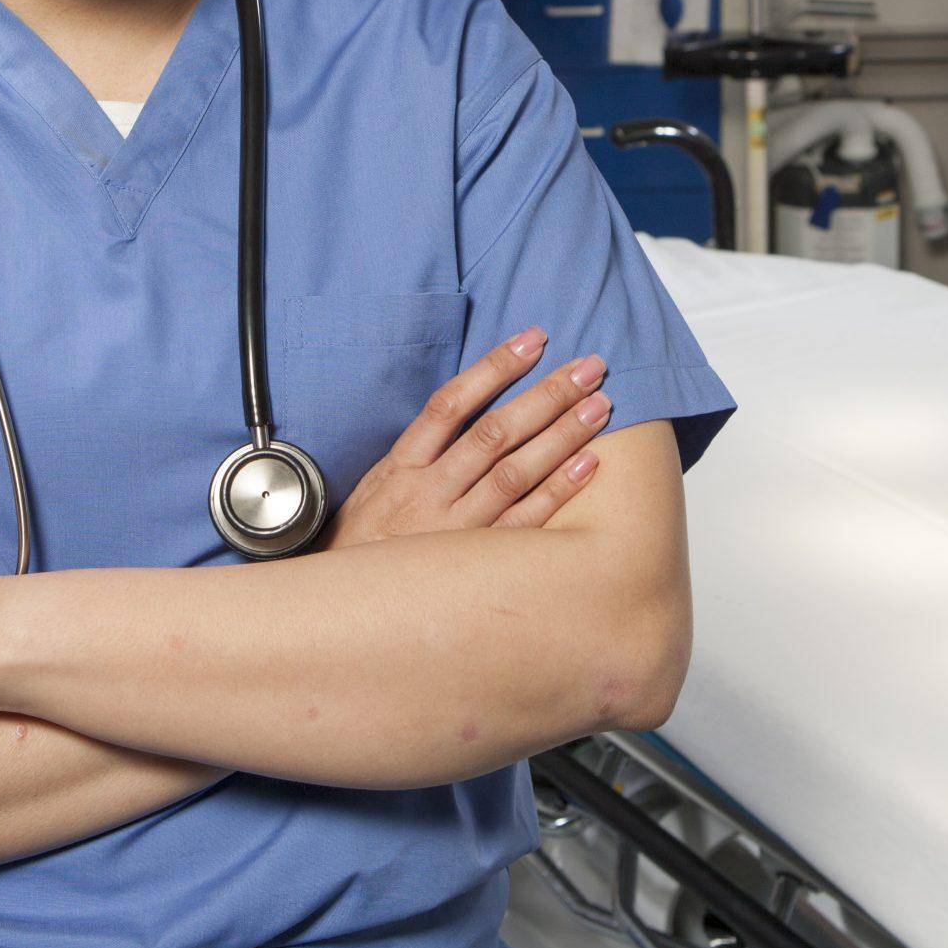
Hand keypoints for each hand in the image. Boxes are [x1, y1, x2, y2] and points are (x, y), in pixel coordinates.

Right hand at [324, 327, 610, 549]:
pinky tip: (589, 465)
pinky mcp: (476, 564)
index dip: (494, 367)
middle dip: (546, 394)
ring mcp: (454, 530)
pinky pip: (524, 523)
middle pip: (495, 432)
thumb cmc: (368, 542)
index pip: (452, 403)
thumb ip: (422, 449)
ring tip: (599, 406)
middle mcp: (429, 492)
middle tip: (589, 366)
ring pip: (514, 473)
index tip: (533, 339)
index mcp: (402, 465)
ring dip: (561, 436)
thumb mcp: (378, 485)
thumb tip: (471, 400)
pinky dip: (558, 492)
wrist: (348, 609)